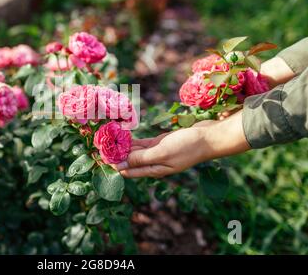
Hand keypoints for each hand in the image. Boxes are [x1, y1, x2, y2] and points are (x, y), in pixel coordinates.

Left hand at [113, 111, 249, 177]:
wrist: (208, 138)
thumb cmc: (187, 147)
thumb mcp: (162, 153)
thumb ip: (141, 159)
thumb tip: (120, 165)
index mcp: (154, 170)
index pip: (129, 170)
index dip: (114, 165)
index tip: (100, 159)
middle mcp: (154, 163)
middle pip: (130, 161)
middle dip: (115, 155)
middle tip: (99, 147)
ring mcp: (157, 152)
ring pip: (135, 151)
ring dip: (122, 147)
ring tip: (107, 141)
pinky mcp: (161, 142)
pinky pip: (143, 143)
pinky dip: (133, 141)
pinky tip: (122, 136)